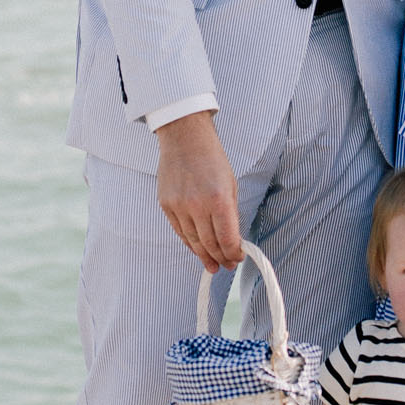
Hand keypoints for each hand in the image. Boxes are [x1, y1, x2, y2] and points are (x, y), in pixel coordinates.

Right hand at [154, 110, 242, 269]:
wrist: (185, 139)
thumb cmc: (212, 159)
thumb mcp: (231, 185)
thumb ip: (231, 214)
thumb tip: (232, 239)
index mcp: (219, 199)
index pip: (227, 238)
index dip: (234, 253)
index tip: (238, 258)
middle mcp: (198, 205)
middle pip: (210, 244)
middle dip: (221, 258)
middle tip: (227, 265)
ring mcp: (179, 206)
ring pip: (193, 242)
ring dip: (204, 256)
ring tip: (212, 265)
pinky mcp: (166, 205)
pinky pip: (179, 232)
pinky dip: (189, 243)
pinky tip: (197, 250)